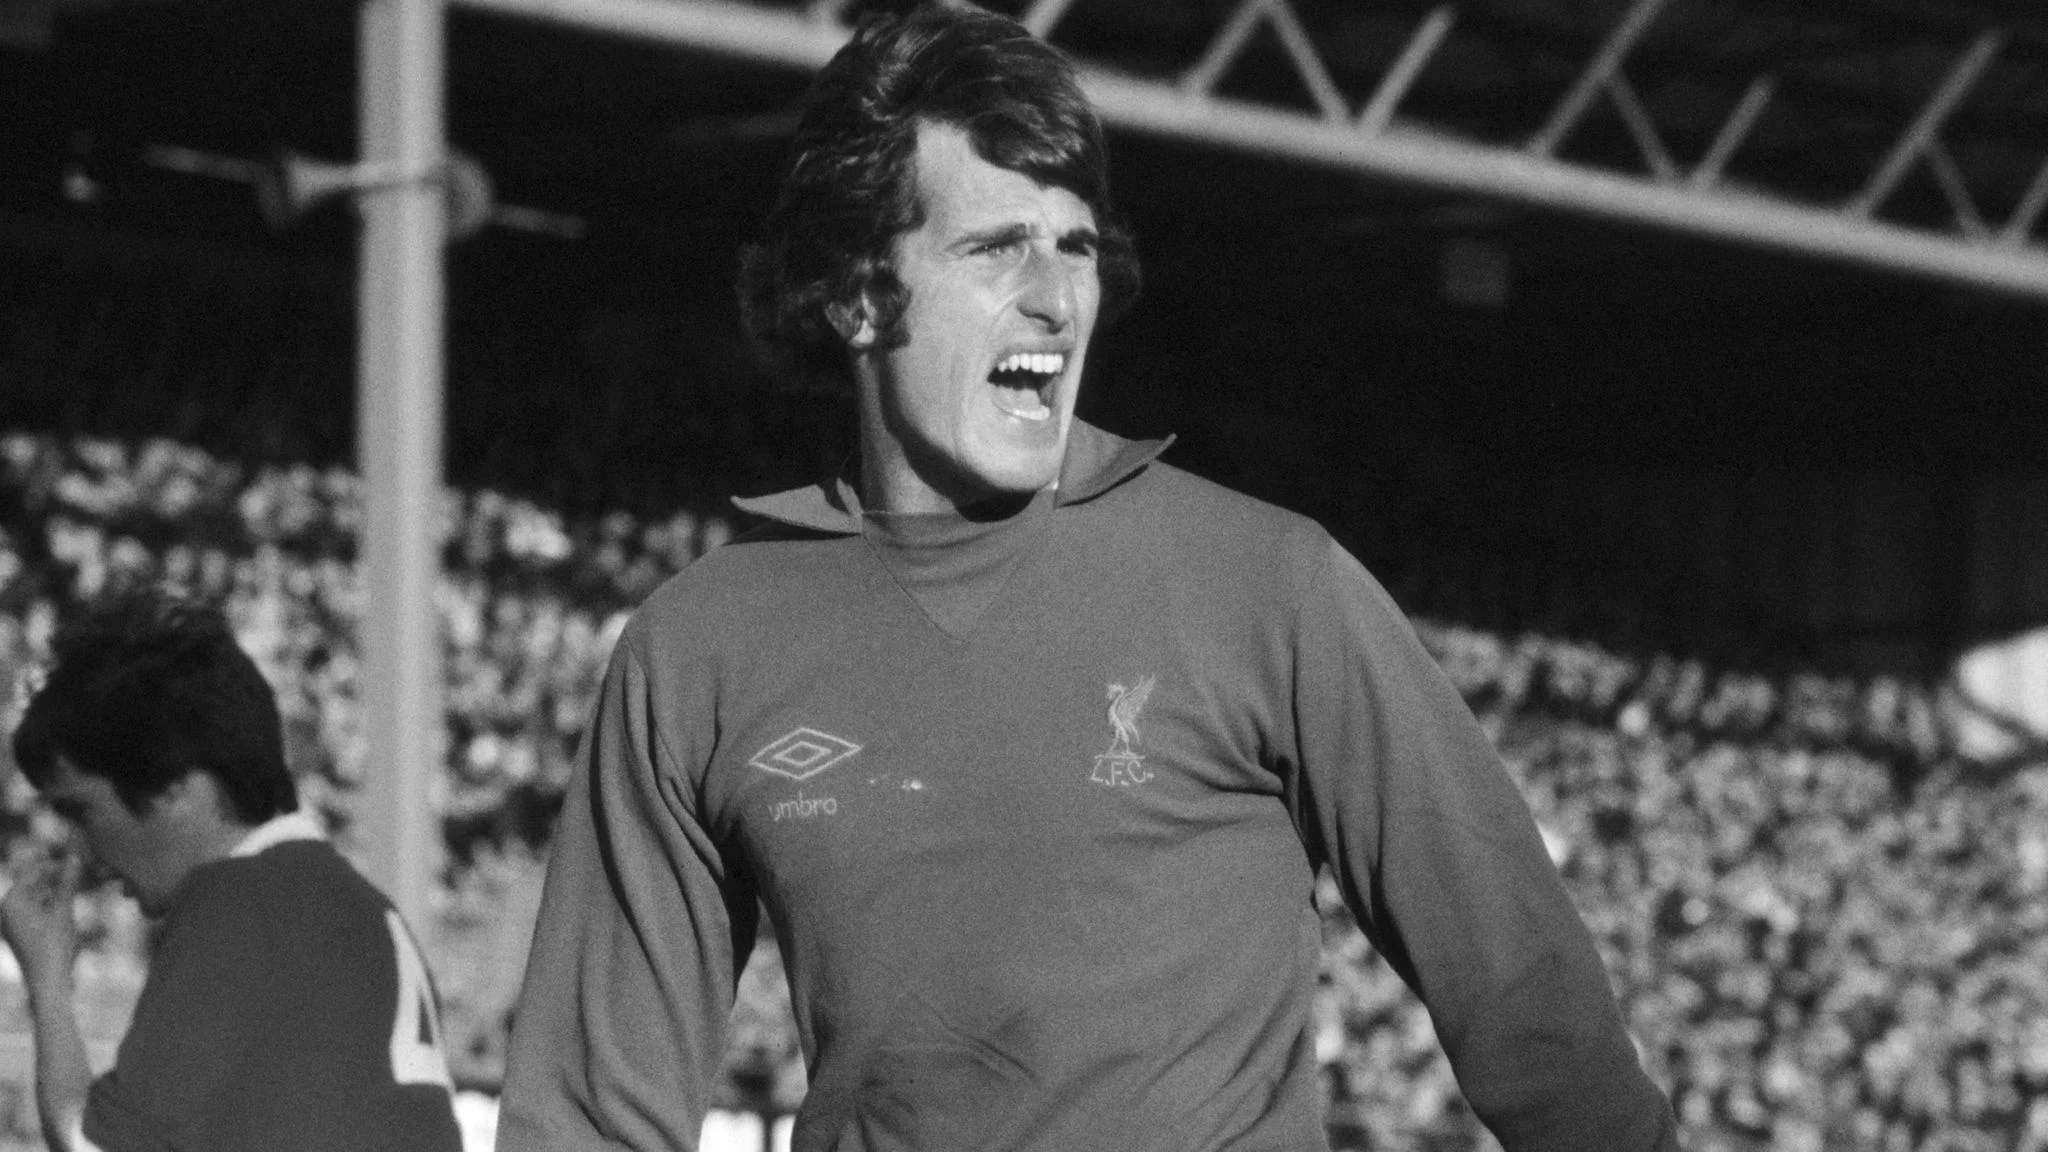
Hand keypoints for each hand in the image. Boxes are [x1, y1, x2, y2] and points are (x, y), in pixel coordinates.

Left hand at [0, 847, 82, 1001]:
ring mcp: (11, 923)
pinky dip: (50, 905)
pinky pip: (34, 910)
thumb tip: (74, 857)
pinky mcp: (19, 933)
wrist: (47, 983)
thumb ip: (67, 883)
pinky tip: (66, 907)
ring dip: (55, 891)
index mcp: (11, 902)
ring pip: (35, 897)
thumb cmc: (54, 946)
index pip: (33, 872)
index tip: (77, 858)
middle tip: (79, 870)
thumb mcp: (64, 911)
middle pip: (33, 884)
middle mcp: (6, 911)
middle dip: (54, 877)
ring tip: (76, 887)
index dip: (55, 864)